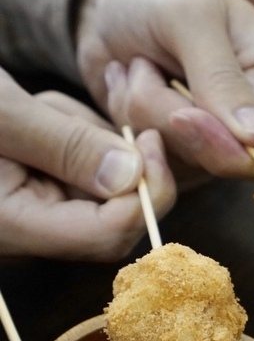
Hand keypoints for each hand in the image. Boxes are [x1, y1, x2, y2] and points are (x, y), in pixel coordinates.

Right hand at [0, 69, 175, 259]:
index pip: (106, 234)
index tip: (151, 141)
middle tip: (110, 109)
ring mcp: (28, 212)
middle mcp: (24, 232)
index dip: (144, 195)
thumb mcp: (1, 113)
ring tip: (43, 106)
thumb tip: (130, 176)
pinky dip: (72, 135)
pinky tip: (39, 112)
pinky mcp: (29, 190)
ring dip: (88, 139)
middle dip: (119, 161)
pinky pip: (77, 170)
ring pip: (99, 187)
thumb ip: (65, 145)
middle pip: (113, 215)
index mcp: (11, 227)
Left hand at [76, 0, 253, 177]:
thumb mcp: (190, 18)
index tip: (183, 116)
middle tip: (145, 68)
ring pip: (182, 163)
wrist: (108, 0)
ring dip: (143, 114)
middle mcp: (249, 117)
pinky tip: (125, 83)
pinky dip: (128, 122)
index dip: (237, 152)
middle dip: (171, 121)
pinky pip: (153, 161)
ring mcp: (210, 136)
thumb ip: (222, 77)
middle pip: (224, 164)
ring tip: (136, 65)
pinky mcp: (174, 146)